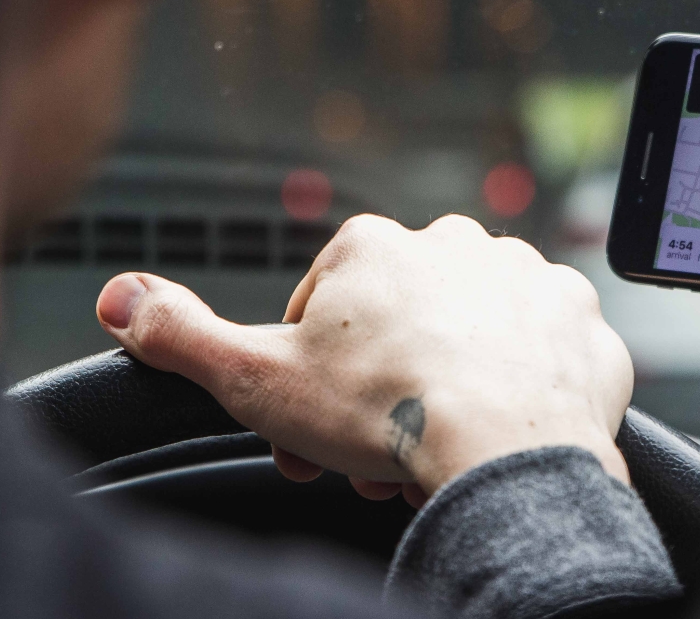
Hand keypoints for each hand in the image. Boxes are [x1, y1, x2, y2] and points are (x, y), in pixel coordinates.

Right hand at [95, 214, 633, 497]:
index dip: (311, 377)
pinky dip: (518, 388)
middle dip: (379, 394)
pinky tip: (497, 426)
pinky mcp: (579, 320)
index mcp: (375, 246)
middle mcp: (456, 243)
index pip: (324, 310)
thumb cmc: (385, 411)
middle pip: (399, 327)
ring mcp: (526, 276)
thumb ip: (180, 333)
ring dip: (447, 389)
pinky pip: (538, 353)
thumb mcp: (255, 377)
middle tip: (372, 455)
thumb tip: (120, 297)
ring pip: (469, 340)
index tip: (314, 426)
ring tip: (435, 453)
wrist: (507, 449)